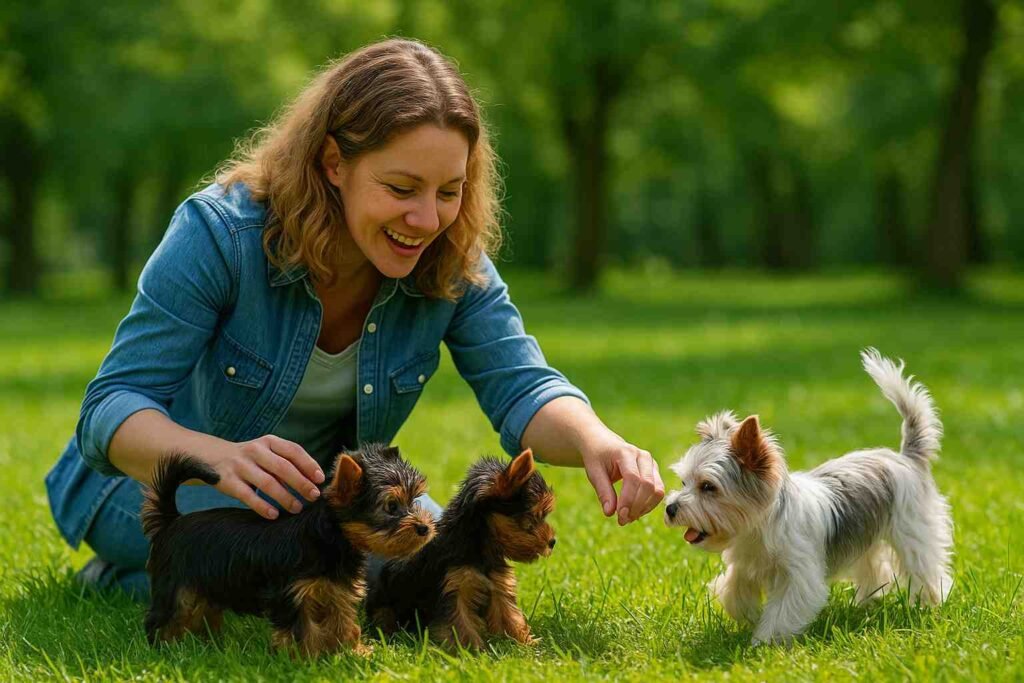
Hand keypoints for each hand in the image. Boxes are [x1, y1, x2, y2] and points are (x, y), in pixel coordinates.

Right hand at [200, 435, 325, 519]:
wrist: (212, 457)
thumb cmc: (251, 459)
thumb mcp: (268, 453)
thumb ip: (287, 464)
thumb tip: (313, 482)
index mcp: (269, 442)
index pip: (293, 451)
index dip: (309, 464)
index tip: (320, 479)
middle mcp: (256, 451)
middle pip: (283, 467)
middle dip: (301, 483)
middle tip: (313, 496)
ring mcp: (241, 465)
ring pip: (267, 483)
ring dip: (285, 497)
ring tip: (297, 508)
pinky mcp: (228, 481)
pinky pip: (248, 496)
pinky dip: (262, 506)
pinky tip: (274, 515)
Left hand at [581, 436, 663, 525]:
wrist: (604, 445)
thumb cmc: (598, 458)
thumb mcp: (594, 472)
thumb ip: (602, 491)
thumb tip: (609, 513)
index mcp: (626, 452)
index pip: (632, 478)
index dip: (628, 499)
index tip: (618, 515)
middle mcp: (643, 456)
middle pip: (647, 485)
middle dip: (636, 506)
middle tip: (622, 520)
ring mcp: (651, 464)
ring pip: (657, 490)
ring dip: (644, 508)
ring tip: (627, 518)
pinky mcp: (655, 473)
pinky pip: (658, 492)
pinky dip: (648, 506)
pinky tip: (635, 513)